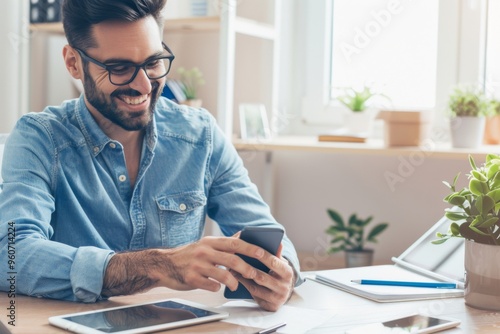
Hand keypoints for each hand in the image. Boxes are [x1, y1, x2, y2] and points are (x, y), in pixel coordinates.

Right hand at [102, 236, 265, 296]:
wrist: (164, 265)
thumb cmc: (189, 255)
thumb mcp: (206, 245)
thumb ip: (223, 244)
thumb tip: (244, 238)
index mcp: (210, 242)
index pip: (235, 243)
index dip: (251, 248)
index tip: (264, 253)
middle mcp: (204, 251)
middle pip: (232, 259)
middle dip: (247, 268)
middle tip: (254, 275)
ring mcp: (197, 265)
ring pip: (223, 274)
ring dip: (233, 282)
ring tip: (235, 286)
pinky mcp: (191, 278)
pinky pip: (211, 285)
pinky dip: (217, 288)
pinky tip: (217, 287)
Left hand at [232, 244, 295, 311]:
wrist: (283, 293)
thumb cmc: (278, 274)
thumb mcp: (280, 263)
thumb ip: (277, 254)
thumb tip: (278, 242)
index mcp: (287, 272)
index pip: (274, 263)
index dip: (263, 256)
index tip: (252, 249)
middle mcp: (284, 286)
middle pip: (262, 277)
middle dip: (248, 269)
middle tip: (236, 260)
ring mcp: (277, 298)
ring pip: (256, 287)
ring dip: (242, 278)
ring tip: (232, 269)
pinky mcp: (271, 306)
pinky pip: (254, 295)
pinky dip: (244, 286)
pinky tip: (236, 278)